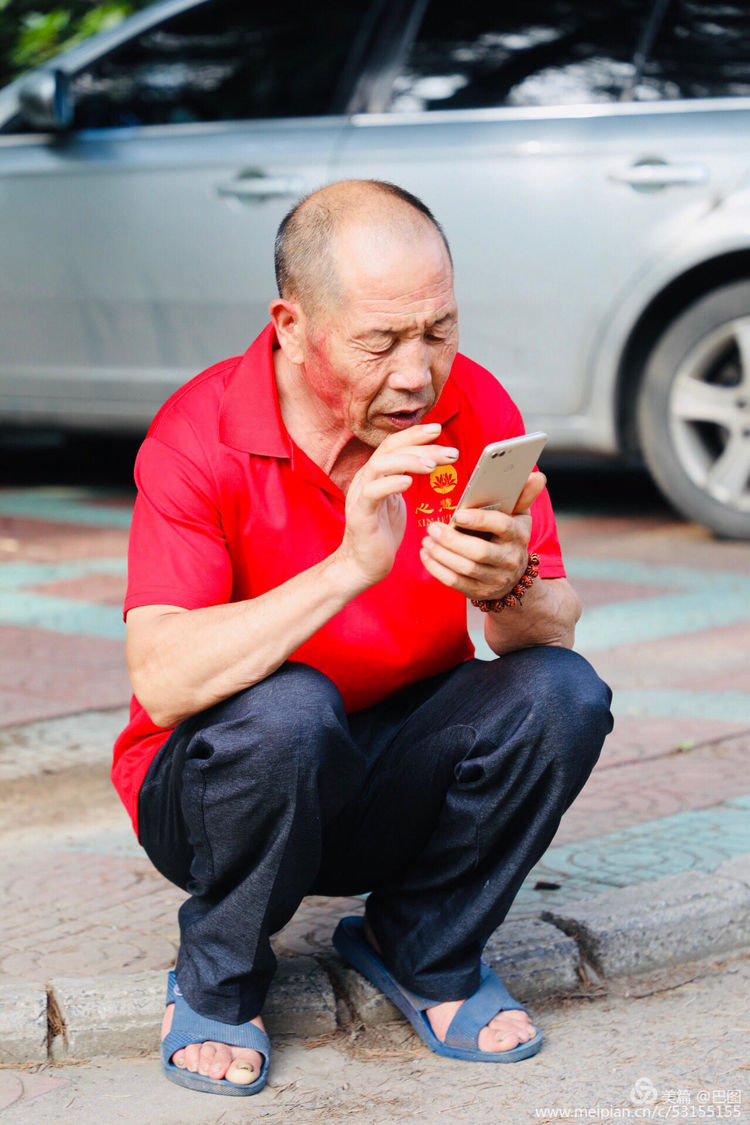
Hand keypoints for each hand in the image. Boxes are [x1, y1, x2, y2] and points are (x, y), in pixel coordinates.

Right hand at [337, 423, 459, 588]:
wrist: (363, 564)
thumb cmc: (382, 533)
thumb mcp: (397, 501)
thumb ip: (406, 479)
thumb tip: (430, 462)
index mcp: (375, 474)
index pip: (393, 444)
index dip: (414, 434)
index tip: (438, 429)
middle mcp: (365, 479)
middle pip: (390, 449)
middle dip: (421, 445)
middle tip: (450, 452)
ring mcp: (360, 494)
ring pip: (381, 465)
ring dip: (408, 461)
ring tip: (432, 465)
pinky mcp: (360, 514)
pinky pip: (373, 492)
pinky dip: (392, 483)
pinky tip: (409, 482)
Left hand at [420, 471, 546, 600]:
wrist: (514, 577)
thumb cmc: (509, 536)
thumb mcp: (519, 516)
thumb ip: (523, 495)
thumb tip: (537, 475)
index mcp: (518, 535)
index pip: (502, 526)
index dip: (480, 520)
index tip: (458, 514)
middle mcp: (509, 559)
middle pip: (479, 552)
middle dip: (452, 540)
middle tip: (432, 528)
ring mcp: (494, 578)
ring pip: (465, 568)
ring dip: (441, 554)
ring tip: (426, 541)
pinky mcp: (479, 591)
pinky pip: (455, 582)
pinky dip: (437, 569)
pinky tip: (426, 555)